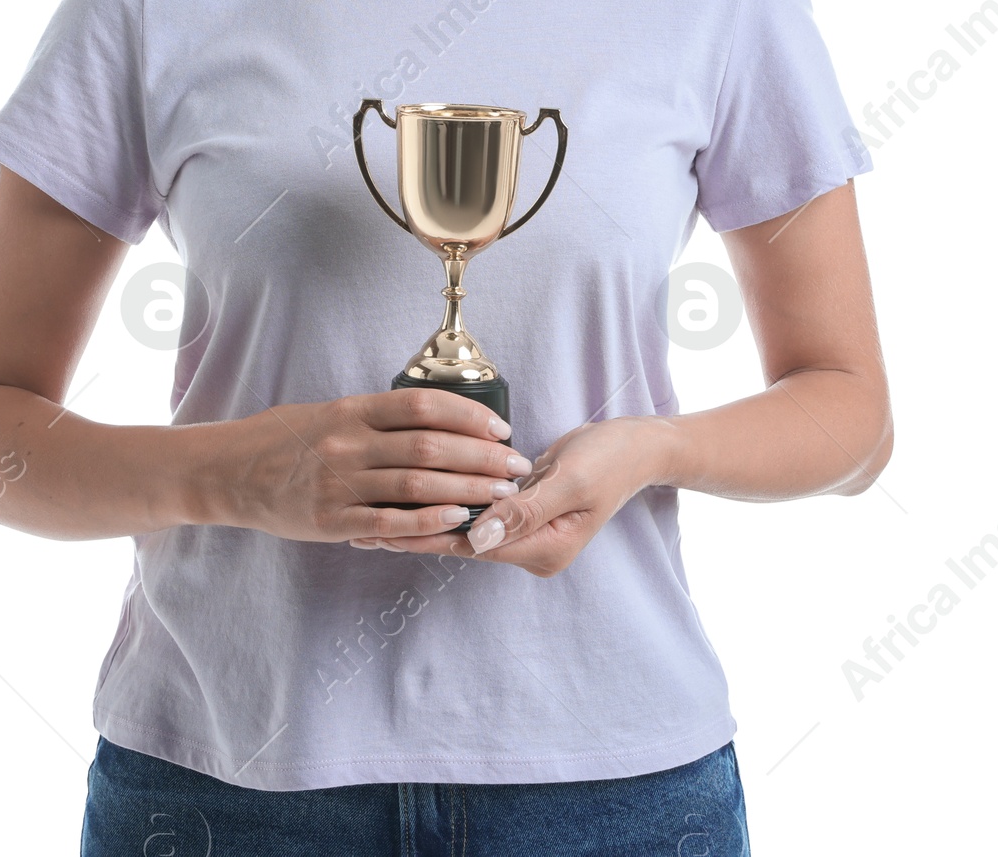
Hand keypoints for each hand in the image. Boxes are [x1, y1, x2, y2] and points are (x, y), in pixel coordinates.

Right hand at [204, 388, 533, 544]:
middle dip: (481, 456)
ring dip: (466, 488)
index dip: (468, 416)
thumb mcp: (330, 412)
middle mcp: (348, 443)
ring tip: (500, 495)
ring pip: (416, 483)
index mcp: (352, 410)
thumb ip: (377, 417)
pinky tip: (456, 519)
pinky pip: (387, 522)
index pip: (422, 405)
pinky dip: (426, 520)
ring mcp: (339, 483)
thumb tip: (438, 417)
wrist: (230, 472)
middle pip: (429, 445)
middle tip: (515, 466)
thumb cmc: (286, 438)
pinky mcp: (330, 521)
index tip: (501, 428)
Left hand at [355, 415, 670, 576]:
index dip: (426, 535)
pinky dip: (445, 503)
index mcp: (545, 550)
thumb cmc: (608, 459)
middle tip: (360, 524)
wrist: (637, 446)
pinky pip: (477, 511)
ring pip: (465, 528)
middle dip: (413, 532)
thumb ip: (523, 509)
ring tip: (372, 514)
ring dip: (423, 518)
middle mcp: (533, 550)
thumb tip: (477, 536)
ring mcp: (528, 533)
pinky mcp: (521, 512)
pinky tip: (413, 495)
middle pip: (462, 543)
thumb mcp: (569, 480)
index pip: (472, 547)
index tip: (382, 529)